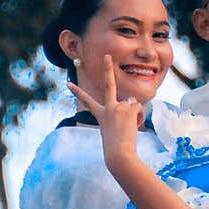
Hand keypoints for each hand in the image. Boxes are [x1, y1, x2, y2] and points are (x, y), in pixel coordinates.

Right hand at [67, 55, 145, 169]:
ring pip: (133, 103)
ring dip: (135, 113)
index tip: (68, 84)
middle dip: (107, 68)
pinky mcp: (127, 108)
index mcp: (101, 115)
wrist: (118, 153)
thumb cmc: (117, 148)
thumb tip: (134, 103)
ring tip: (130, 127)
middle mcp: (108, 107)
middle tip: (107, 55)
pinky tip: (134, 126)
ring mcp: (117, 106)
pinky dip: (140, 117)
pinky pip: (139, 108)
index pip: (87, 101)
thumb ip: (122, 116)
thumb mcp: (116, 130)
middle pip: (108, 84)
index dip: (78, 92)